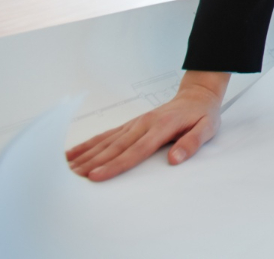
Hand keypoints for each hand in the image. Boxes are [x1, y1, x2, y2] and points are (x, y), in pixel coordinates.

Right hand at [66, 70, 229, 180]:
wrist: (197, 95)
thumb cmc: (202, 114)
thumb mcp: (207, 128)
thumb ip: (191, 143)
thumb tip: (174, 159)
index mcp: (161, 127)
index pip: (135, 150)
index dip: (115, 165)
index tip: (96, 176)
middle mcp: (143, 124)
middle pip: (114, 147)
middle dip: (92, 164)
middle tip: (71, 178)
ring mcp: (134, 124)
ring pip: (106, 141)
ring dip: (86, 155)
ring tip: (65, 168)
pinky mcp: (130, 125)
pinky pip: (106, 135)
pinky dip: (88, 144)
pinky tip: (72, 153)